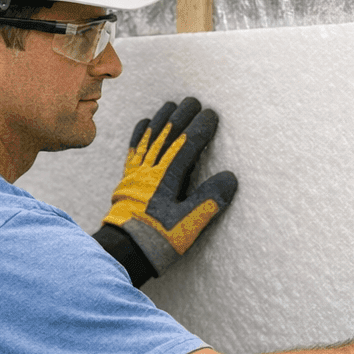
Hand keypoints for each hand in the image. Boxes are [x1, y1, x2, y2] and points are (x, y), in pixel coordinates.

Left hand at [94, 97, 236, 284]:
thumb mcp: (189, 225)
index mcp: (167, 178)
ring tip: (171, 105)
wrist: (123, 252)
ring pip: (149, 139)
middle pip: (167, 136)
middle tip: (194, 101)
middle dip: (182, 116)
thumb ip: (209, 200)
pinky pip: (134, 150)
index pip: (187, 145)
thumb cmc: (158, 241)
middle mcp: (151, 171)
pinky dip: (140, 134)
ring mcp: (136, 174)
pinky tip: (145, 124)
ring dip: (161, 119)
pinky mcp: (127, 181)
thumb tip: (230, 177)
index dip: (200, 128)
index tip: (212, 114)